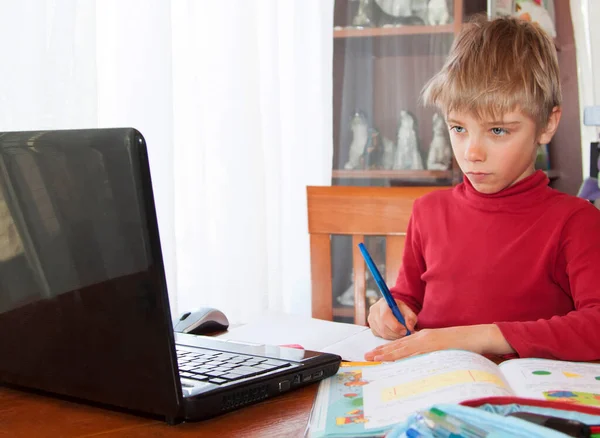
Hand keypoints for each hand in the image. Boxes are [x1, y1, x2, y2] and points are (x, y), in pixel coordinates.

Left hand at [364, 324, 514, 361]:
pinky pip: (415, 352)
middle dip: (381, 351)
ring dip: (387, 353)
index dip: (387, 348)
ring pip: (403, 347)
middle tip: (367, 356)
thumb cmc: (462, 344)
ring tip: (374, 357)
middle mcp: (423, 337)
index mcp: (424, 337)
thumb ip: (430, 351)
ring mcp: (428, 340)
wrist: (478, 336)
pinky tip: (393, 359)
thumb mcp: (442, 347)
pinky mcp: (434, 345)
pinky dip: (403, 355)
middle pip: (398, 345)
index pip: (402, 344)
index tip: (375, 353)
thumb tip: (420, 360)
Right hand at [367, 297, 416, 339]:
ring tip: (401, 333)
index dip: (395, 326)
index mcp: (383, 303)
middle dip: (396, 333)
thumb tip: (410, 328)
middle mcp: (374, 310)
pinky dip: (389, 337)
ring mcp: (371, 319)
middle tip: (405, 334)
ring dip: (394, 336)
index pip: (385, 316)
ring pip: (382, 332)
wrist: (392, 309)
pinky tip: (394, 333)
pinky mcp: (372, 327)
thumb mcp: (408, 310)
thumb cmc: (400, 309)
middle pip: (383, 326)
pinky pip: (380, 335)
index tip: (405, 331)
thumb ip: (411, 318)